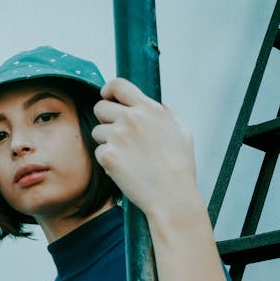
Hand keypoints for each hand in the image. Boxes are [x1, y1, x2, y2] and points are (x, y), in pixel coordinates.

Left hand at [92, 78, 199, 221]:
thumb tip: (155, 106)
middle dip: (105, 119)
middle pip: (100, 107)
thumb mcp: (181, 130)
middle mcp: (130, 118)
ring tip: (127, 157)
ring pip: (97, 131)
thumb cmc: (179, 168)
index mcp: (148, 108)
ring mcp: (117, 136)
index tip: (106, 96)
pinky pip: (99, 152)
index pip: (118, 85)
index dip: (109, 90)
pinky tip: (125, 169)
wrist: (172, 196)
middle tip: (118, 135)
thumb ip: (165, 113)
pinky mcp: (108, 156)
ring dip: (107, 142)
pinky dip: (108, 161)